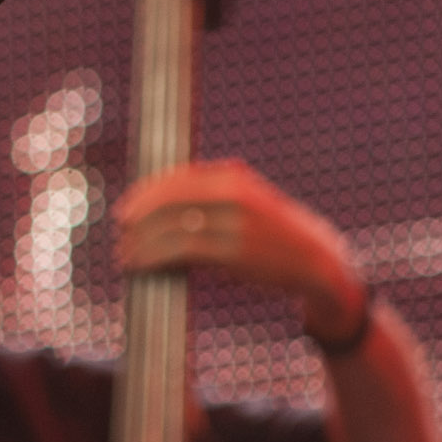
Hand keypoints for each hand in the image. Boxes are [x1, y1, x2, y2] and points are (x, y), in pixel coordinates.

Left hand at [113, 157, 365, 341]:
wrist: (321, 264)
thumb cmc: (277, 236)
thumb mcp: (250, 202)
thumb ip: (215, 196)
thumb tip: (164, 205)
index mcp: (233, 176)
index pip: (177, 179)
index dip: (146, 193)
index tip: (127, 208)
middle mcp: (232, 193)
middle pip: (169, 199)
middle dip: (139, 215)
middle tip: (120, 230)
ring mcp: (233, 221)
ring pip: (171, 226)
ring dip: (141, 241)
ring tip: (125, 254)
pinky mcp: (234, 251)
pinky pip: (181, 250)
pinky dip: (154, 256)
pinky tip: (141, 265)